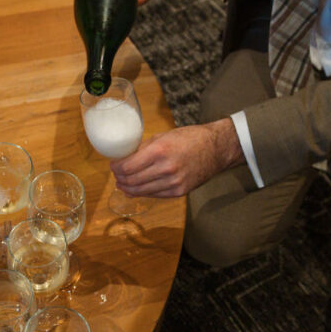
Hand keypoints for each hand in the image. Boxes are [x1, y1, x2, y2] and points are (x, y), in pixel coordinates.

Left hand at [111, 119, 243, 196]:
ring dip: (128, 188)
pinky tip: (137, 189)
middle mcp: (166, 169)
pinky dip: (143, 192)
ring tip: (123, 184)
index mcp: (160, 151)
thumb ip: (144, 148)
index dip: (116, 168)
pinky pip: (154, 195)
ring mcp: (173, 183)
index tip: (114, 165)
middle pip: (131, 181)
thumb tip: (125, 158)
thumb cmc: (190, 138)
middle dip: (120, 179)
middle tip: (116, 175)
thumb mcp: (164, 136)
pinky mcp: (179, 192)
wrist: (216, 149)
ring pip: (141, 191)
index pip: (128, 166)